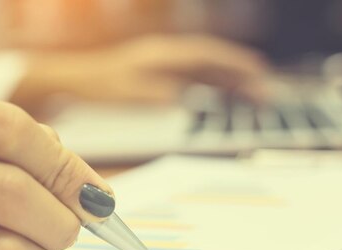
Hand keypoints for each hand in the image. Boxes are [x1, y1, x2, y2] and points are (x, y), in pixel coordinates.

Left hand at [12, 34, 270, 109]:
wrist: (75, 79)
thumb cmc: (100, 84)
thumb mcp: (130, 92)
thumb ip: (161, 96)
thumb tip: (190, 101)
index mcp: (164, 56)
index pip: (207, 56)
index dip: (235, 64)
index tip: (259, 73)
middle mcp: (168, 57)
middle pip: (213, 64)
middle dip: (241, 76)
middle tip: (266, 93)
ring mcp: (165, 66)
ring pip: (206, 72)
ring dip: (230, 83)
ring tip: (255, 97)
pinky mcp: (159, 77)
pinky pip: (194, 80)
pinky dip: (213, 88)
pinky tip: (223, 100)